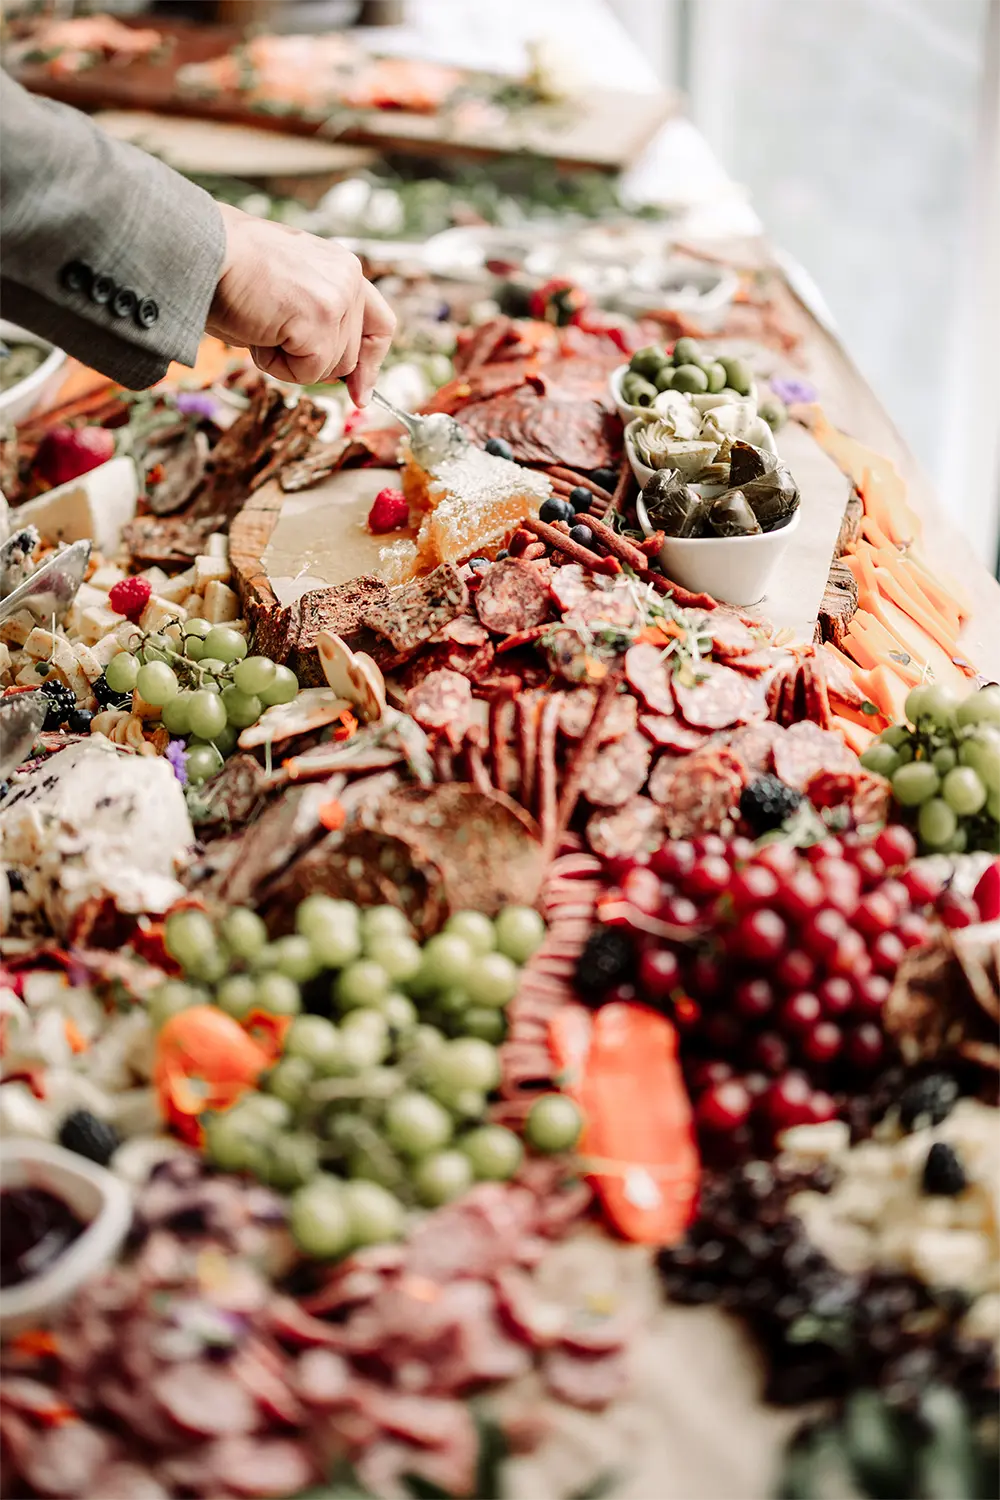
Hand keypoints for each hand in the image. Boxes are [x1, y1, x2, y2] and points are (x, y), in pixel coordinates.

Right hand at [205, 202, 394, 402]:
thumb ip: (318, 321)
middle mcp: (348, 276)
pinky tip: (258, 330)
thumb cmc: (226, 272)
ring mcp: (338, 296)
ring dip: (288, 360)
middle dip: (309, 360)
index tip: (360, 394)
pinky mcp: (322, 316)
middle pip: (348, 358)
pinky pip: (308, 371)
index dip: (371, 363)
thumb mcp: (286, 294)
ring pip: (329, 368)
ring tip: (260, 321)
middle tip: (268, 329)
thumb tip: (339, 375)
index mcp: (340, 267)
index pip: (379, 324)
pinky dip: (276, 364)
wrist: (198, 250)